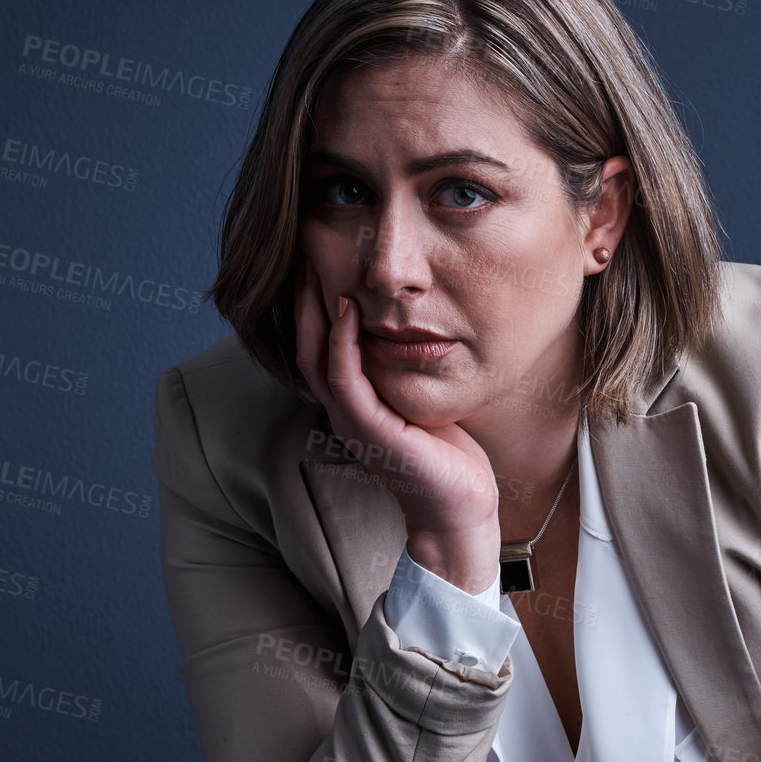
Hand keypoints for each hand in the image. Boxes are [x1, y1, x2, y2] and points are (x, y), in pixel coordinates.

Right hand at [293, 258, 500, 589]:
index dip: (313, 307)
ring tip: (312, 269)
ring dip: (313, 311)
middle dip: (302, 300)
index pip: (320, 348)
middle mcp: (344, 411)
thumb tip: (413, 331)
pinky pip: (344, 377)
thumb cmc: (448, 458)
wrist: (460, 509)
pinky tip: (344, 308)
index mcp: (353, 405)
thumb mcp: (423, 401)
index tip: (316, 263)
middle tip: (300, 252)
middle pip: (306, 346)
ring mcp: (352, 422)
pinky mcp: (369, 430)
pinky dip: (340, 340)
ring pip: (316, 358)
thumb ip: (406, 372)